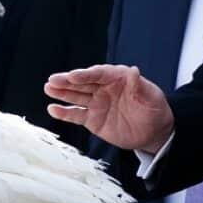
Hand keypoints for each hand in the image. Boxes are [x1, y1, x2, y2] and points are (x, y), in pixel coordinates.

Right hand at [44, 64, 172, 152]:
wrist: (153, 131)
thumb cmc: (154, 109)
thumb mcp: (151, 97)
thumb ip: (140, 86)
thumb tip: (134, 71)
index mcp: (117, 78)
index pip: (98, 74)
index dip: (85, 74)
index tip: (73, 75)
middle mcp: (103, 88)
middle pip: (83, 83)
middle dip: (67, 81)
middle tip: (53, 80)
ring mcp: (96, 103)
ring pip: (76, 96)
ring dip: (62, 93)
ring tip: (48, 88)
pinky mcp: (92, 119)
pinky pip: (76, 115)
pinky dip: (64, 113)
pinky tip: (52, 109)